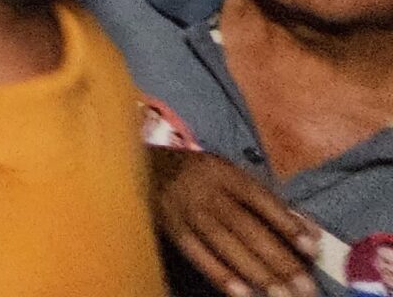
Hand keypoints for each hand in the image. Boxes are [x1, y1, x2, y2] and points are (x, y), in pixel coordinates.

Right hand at [148, 148, 319, 296]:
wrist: (139, 167)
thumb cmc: (195, 173)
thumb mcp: (227, 174)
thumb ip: (264, 200)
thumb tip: (308, 229)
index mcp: (222, 171)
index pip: (259, 197)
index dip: (286, 222)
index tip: (312, 249)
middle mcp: (204, 189)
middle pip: (244, 226)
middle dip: (277, 259)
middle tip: (305, 288)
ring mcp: (184, 210)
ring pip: (224, 244)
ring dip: (255, 272)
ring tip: (282, 296)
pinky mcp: (170, 228)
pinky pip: (197, 254)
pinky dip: (220, 275)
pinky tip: (242, 294)